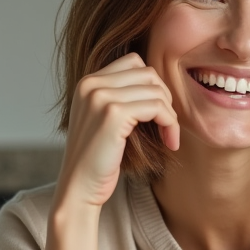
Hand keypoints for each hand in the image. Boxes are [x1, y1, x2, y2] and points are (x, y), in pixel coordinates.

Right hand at [57, 53, 179, 209]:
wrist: (79, 188)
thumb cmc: (98, 159)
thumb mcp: (105, 119)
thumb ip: (122, 97)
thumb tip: (159, 81)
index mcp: (88, 82)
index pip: (134, 62)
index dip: (153, 86)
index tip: (158, 112)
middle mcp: (91, 84)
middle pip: (147, 73)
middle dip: (165, 98)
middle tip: (167, 125)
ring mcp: (100, 97)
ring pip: (155, 90)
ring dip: (170, 114)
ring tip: (169, 135)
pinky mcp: (113, 114)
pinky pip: (157, 107)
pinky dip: (170, 124)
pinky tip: (170, 142)